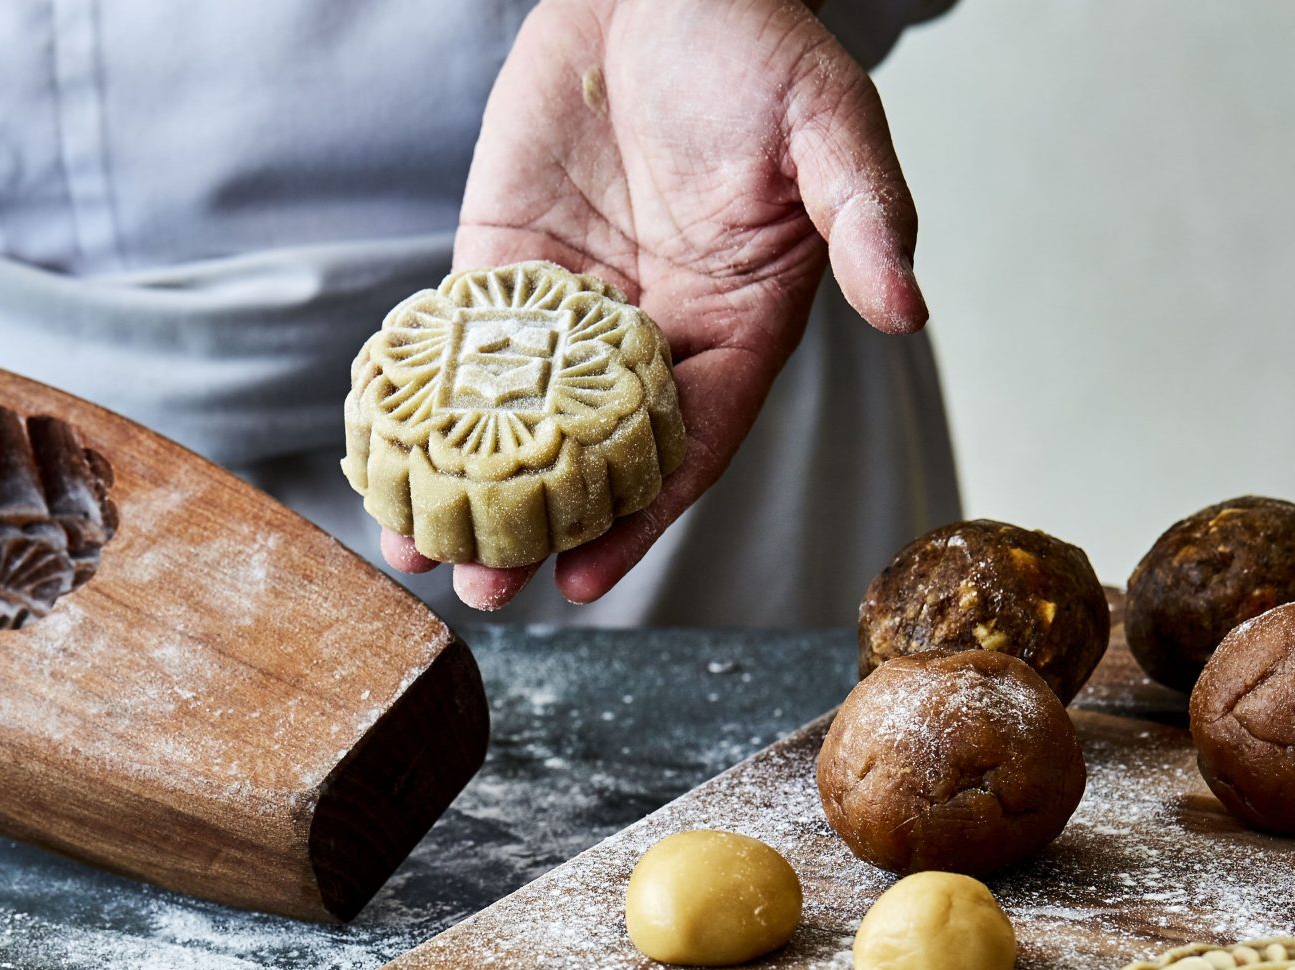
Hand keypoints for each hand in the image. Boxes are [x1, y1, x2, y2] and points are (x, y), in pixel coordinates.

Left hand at [386, 0, 925, 610]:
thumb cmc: (755, 41)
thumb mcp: (828, 124)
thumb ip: (864, 217)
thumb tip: (910, 308)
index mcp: (736, 327)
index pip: (686, 447)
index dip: (638, 517)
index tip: (586, 577)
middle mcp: (653, 336)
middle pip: (594, 457)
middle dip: (539, 529)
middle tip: (485, 590)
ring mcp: (572, 308)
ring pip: (519, 421)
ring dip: (471, 490)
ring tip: (417, 553)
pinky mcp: (503, 265)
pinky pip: (461, 351)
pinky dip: (426, 408)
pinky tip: (385, 460)